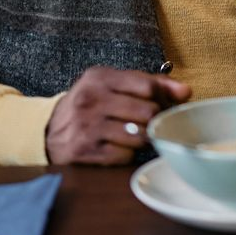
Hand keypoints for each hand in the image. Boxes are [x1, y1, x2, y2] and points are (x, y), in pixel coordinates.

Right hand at [44, 66, 191, 165]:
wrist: (49, 130)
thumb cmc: (90, 105)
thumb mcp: (112, 84)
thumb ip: (150, 84)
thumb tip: (186, 92)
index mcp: (99, 77)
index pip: (147, 86)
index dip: (162, 98)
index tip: (162, 105)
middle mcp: (91, 100)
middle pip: (147, 112)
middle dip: (154, 120)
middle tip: (150, 124)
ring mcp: (87, 127)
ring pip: (139, 136)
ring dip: (142, 139)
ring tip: (134, 135)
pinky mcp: (85, 151)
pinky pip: (125, 156)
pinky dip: (127, 154)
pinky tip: (118, 147)